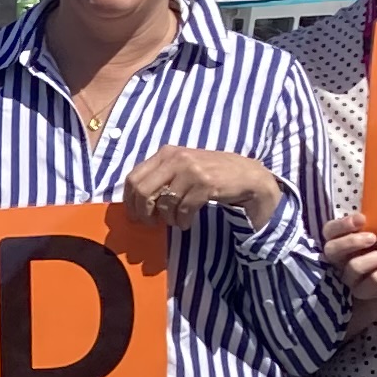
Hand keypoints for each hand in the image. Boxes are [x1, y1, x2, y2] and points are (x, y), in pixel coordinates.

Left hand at [121, 146, 279, 233]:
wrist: (246, 175)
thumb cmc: (211, 173)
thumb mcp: (183, 167)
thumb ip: (161, 177)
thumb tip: (134, 201)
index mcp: (166, 153)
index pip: (133, 178)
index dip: (129, 201)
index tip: (135, 215)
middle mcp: (176, 158)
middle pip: (143, 191)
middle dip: (144, 213)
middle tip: (151, 223)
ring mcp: (191, 170)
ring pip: (164, 203)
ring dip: (168, 219)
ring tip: (176, 221)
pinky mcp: (205, 184)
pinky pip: (183, 210)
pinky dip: (182, 221)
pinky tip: (187, 222)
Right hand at [323, 220, 376, 314]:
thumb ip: (374, 225)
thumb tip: (371, 219)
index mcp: (342, 239)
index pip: (330, 230)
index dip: (341, 225)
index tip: (361, 220)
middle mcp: (340, 259)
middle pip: (331, 250)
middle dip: (351, 241)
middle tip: (372, 238)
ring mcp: (349, 277)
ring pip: (352, 268)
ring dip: (371, 259)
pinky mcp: (362, 292)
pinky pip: (369, 284)